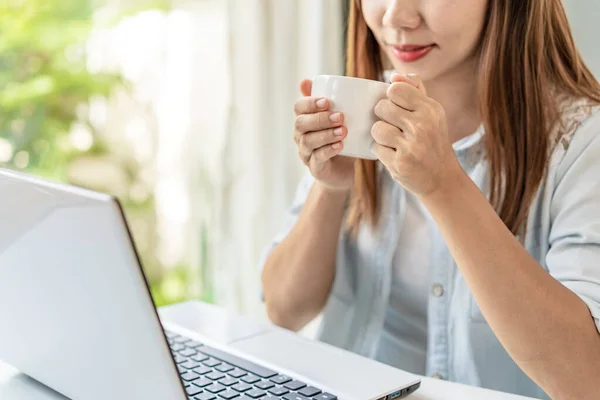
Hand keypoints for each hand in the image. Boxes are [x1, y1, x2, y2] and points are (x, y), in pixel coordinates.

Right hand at [293, 79, 354, 191]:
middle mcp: (300, 136)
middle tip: (341, 116)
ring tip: (343, 131)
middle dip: (320, 118)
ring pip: (308, 141)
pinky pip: (317, 158)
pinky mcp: (314, 168)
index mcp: (304, 120)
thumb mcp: (338, 119)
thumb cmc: (340, 139)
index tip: (328, 101)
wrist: (342, 171)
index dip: (310, 103)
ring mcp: (305, 153)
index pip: (298, 107)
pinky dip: (328, 151)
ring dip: (326, 134)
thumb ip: (333, 100)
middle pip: (301, 123)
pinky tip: (340, 146)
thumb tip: (320, 79)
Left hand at [371, 73, 462, 197]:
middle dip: (382, 116)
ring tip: (393, 141)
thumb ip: (415, 91)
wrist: (442, 177)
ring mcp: (411, 146)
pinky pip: (376, 148)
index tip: (397, 107)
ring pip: (376, 128)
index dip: (390, 98)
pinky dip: (381, 151)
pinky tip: (394, 154)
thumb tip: (394, 76)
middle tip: (394, 126)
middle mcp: (422, 126)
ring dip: (380, 135)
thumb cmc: (433, 141)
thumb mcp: (432, 113)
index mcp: (430, 109)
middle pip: (381, 107)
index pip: (395, 89)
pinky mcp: (399, 163)